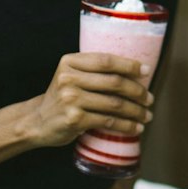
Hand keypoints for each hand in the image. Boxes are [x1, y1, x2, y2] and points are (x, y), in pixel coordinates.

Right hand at [29, 52, 153, 148]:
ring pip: (114, 104)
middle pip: (114, 82)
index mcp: (70, 62)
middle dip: (137, 91)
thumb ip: (93, 72)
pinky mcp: (74, 118)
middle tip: (149, 99)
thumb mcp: (71, 76)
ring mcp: (71, 98)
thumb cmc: (62, 98)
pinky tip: (135, 128)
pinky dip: (126, 126)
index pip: (105, 60)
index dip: (129, 65)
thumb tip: (135, 74)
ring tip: (146, 115)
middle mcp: (68, 78)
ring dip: (136, 111)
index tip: (146, 71)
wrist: (38, 121)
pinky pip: (108, 121)